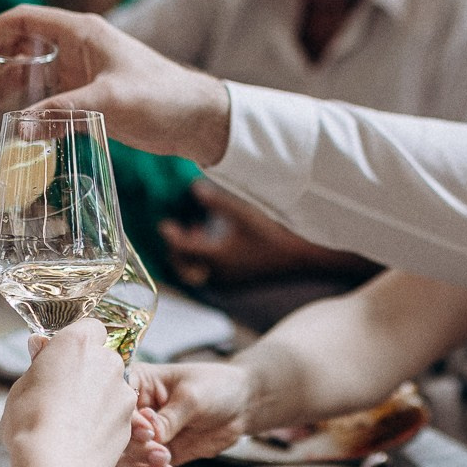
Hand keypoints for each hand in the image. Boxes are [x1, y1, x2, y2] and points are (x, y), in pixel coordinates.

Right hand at [0, 5, 232, 165]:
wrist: (198, 119)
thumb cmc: (161, 98)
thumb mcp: (109, 102)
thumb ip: (62, 113)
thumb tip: (16, 127)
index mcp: (82, 33)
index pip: (25, 20)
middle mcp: (78, 48)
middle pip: (22, 48)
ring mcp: (83, 74)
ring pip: (34, 77)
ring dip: (9, 92)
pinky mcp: (91, 98)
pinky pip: (50, 100)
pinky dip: (31, 111)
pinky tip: (16, 129)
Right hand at [2, 320, 133, 466]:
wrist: (56, 463)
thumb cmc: (31, 423)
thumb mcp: (21, 387)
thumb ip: (38, 365)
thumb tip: (40, 348)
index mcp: (77, 343)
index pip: (89, 328)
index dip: (77, 343)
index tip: (64, 358)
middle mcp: (106, 360)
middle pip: (103, 358)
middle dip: (89, 371)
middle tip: (64, 394)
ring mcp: (122, 389)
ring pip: (112, 387)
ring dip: (99, 398)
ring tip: (73, 423)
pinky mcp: (130, 418)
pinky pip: (118, 413)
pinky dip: (106, 421)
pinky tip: (85, 438)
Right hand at [120, 361, 255, 466]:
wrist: (242, 405)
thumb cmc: (216, 387)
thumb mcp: (193, 397)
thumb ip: (170, 418)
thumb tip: (151, 436)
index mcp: (137, 383)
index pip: (119, 405)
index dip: (128, 423)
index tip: (148, 433)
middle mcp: (134, 413)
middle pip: (118, 439)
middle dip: (137, 451)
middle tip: (162, 454)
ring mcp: (145, 438)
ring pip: (130, 462)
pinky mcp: (159, 457)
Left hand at [161, 182, 364, 284]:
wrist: (302, 256)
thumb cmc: (274, 231)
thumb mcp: (243, 211)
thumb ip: (216, 201)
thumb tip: (193, 186)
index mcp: (217, 257)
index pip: (182, 250)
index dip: (171, 236)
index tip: (164, 224)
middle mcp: (220, 273)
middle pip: (186, 268)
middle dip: (177, 251)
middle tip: (175, 230)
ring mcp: (231, 279)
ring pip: (199, 272)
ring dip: (192, 255)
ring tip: (196, 231)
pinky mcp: (241, 279)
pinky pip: (214, 273)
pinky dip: (207, 259)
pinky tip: (217, 240)